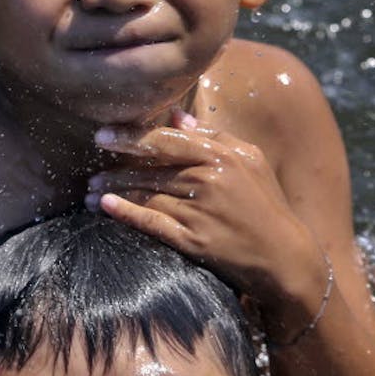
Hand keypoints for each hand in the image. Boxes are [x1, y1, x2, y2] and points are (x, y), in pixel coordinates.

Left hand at [87, 110, 324, 308]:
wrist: (284, 257)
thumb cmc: (266, 205)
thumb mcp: (250, 161)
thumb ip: (215, 136)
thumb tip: (177, 118)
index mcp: (221, 156)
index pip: (166, 141)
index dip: (131, 137)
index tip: (103, 136)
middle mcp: (208, 180)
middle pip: (150, 169)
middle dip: (115, 168)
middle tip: (90, 168)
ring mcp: (200, 211)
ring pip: (146, 194)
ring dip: (113, 190)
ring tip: (90, 191)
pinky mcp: (193, 241)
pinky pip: (151, 222)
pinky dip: (125, 212)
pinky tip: (104, 206)